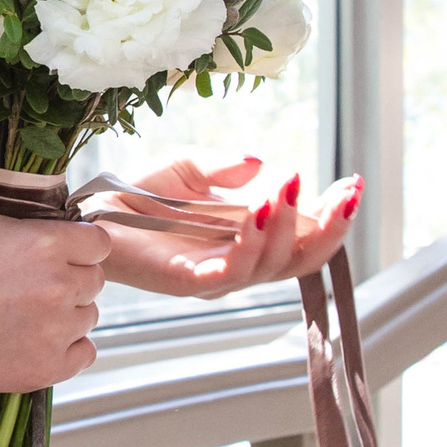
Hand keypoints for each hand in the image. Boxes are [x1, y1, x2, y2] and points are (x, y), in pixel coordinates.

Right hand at [0, 204, 110, 396]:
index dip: (80, 245)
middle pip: (95, 280)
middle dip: (71, 278)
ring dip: (66, 314)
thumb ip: (17, 212)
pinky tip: (34, 340)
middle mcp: (59, 286)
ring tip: (24, 315)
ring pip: (88, 317)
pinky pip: (84, 354)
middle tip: (32, 285)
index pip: (99, 242)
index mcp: (45, 243)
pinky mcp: (46, 369)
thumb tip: (41, 212)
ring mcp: (55, 331)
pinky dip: (66, 348)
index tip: (62, 251)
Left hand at [97, 155, 361, 299]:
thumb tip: (267, 164)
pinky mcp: (191, 281)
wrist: (93, 210)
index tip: (353, 185)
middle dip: (331, 228)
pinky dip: (252, 240)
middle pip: (302, 260)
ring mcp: (218, 277)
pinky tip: (259, 209)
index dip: (332, 216)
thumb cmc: (141, 194)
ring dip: (288, 224)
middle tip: (346, 194)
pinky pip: (233, 269)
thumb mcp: (191, 168)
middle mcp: (240, 264)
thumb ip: (228, 168)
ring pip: (274, 264)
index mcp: (249, 240)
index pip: (304, 238)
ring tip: (289, 186)